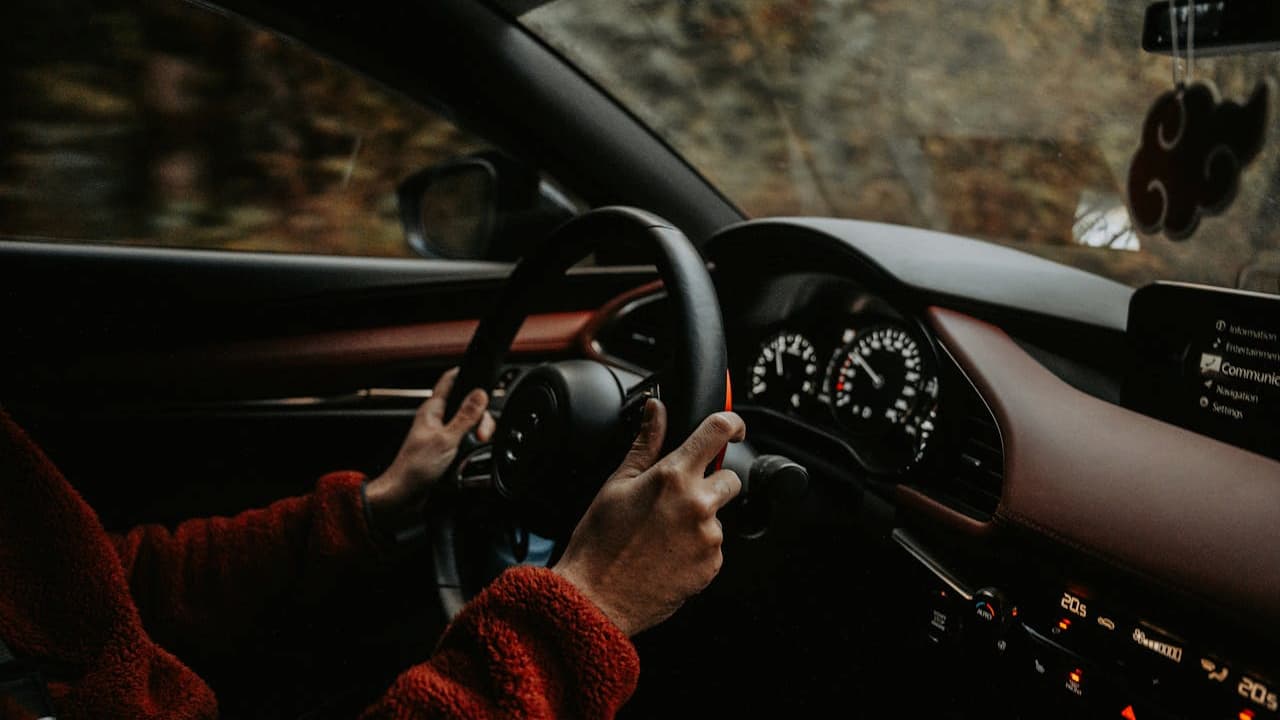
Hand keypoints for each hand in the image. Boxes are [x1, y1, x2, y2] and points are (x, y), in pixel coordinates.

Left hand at [365, 368, 495, 534]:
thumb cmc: (414, 467)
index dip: (466, 374)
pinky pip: (465, 442)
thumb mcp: (446, 439)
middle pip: (467, 406)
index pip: (450, 380)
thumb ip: (465, 416)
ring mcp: (441, 434)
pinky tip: (473, 454)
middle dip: (480, 417)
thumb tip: (480, 394)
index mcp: (433, 409)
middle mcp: (437, 419)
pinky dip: (472, 446)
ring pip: (468, 425)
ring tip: (477, 445)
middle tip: (481, 434)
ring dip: (477, 433)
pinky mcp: (445, 450)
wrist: (404, 495)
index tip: (483, 376)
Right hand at [553, 399, 744, 635]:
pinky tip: (668, 554)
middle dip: (710, 482)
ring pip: (719, 515)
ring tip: (663, 534)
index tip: (732, 429)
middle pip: (730, 477)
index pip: (718, 431)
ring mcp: (709, 537)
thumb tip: (656, 409)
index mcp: (673, 476)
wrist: (596, 598)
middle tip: (676, 498)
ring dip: (700, 519)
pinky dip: (697, 547)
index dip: (731, 423)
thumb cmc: (599, 542)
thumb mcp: (617, 484)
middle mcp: (698, 504)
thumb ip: (646, 443)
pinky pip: (714, 546)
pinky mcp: (712, 565)